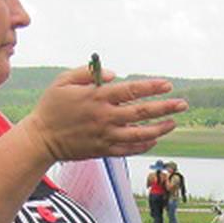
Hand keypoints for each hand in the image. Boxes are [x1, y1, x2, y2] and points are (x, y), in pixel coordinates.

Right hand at [23, 64, 185, 162]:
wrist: (41, 139)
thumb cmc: (52, 107)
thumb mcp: (63, 81)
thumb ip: (87, 73)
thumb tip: (113, 74)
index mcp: (96, 97)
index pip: (131, 90)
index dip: (151, 87)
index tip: (167, 85)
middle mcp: (105, 117)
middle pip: (141, 112)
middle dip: (165, 108)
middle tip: (182, 104)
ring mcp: (105, 135)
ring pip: (140, 134)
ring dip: (160, 128)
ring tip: (173, 123)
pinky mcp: (103, 150)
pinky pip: (129, 149)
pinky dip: (144, 145)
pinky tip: (154, 139)